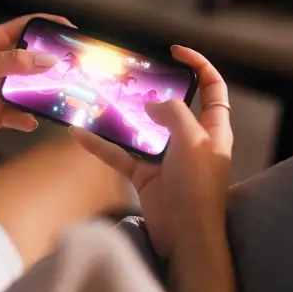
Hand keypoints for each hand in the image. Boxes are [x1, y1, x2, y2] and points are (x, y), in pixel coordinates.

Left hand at [0, 14, 71, 146]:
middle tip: (75, 67)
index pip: (25, 27)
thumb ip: (12, 62)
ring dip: (44, 93)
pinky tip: (31, 120)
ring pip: (30, 89)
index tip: (70, 30)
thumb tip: (47, 60)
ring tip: (61, 96)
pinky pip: (19, 115)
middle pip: (33, 60)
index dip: (47, 26)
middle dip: (53, 64)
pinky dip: (27, 118)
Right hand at [70, 46, 232, 256]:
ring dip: (119, 117)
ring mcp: (166, 158)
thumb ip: (173, 114)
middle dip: (151, 89)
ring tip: (98, 98)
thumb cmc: (198, 190)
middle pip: (172, 105)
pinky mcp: (145, 176)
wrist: (186, 240)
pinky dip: (100, 146)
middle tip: (128, 75)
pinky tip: (79, 134)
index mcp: (212, 129)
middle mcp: (190, 140)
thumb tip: (152, 104)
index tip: (175, 51)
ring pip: (140, 129)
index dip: (198, 65)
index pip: (212, 87)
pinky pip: (119, 155)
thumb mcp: (192, 141)